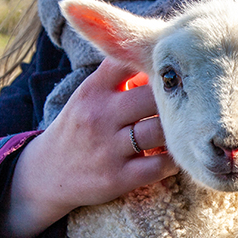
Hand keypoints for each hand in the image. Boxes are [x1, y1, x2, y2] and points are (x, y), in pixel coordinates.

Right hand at [0, 56, 178, 237]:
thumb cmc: (78, 128)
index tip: (172, 67)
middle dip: (174, 98)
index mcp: (93, 91)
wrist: (46, 174)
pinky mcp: (117, 178)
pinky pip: (159, 166)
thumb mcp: (88, 96)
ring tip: (185, 128)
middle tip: (190, 101)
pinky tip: (174, 155)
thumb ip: (118, 76)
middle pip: (153, 97)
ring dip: (177, 130)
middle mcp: (99, 116)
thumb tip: (158, 58)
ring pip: (159, 131)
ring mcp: (108, 148)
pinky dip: (173, 160)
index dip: (154, 62)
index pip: (128, 62)